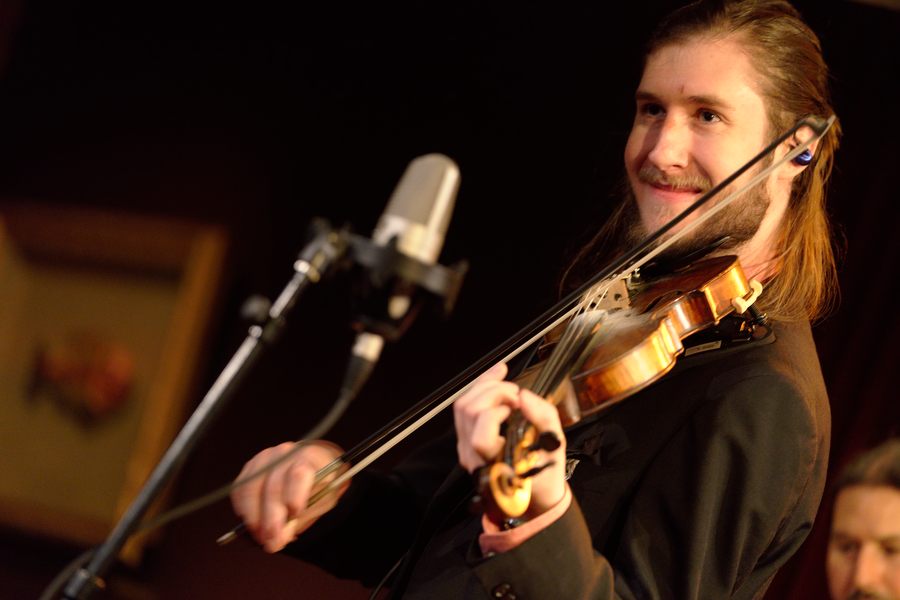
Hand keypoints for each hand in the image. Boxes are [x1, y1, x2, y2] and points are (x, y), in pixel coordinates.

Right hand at [230, 440, 346, 552]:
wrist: (313, 466)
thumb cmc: (320, 487)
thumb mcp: (321, 502)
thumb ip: (300, 519)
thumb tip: (276, 540)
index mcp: (310, 457)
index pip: (299, 474)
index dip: (294, 497)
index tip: (291, 518)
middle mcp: (285, 454)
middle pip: (273, 486)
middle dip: (270, 518)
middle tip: (271, 542)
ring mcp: (265, 458)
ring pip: (251, 488)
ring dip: (253, 517)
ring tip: (260, 538)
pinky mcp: (251, 467)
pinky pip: (240, 488)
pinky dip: (242, 508)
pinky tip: (250, 524)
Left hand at [453, 363, 567, 518]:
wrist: (534, 494)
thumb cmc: (545, 473)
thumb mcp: (555, 445)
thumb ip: (544, 417)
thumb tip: (524, 396)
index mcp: (495, 466)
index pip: (481, 436)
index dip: (497, 411)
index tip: (518, 405)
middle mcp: (474, 459)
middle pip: (468, 412)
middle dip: (492, 391)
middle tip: (515, 392)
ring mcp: (465, 449)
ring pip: (461, 407)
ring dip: (484, 387)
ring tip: (506, 384)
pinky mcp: (464, 440)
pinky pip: (463, 410)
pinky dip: (479, 390)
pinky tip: (495, 381)